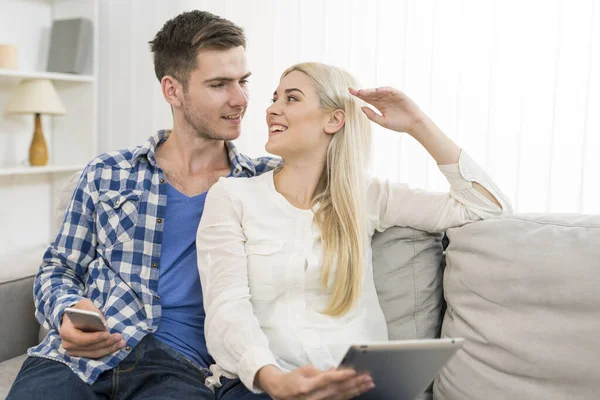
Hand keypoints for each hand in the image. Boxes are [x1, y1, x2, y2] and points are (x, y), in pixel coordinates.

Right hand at [59, 298, 124, 357]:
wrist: (75, 318)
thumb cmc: (80, 310)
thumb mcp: (84, 304)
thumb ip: (91, 310)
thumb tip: (102, 322)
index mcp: (66, 331)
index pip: (80, 338)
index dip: (94, 338)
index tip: (107, 334)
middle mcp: (68, 344)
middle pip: (89, 347)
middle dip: (106, 343)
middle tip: (118, 337)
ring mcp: (74, 351)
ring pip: (94, 353)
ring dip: (109, 348)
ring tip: (121, 342)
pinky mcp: (82, 354)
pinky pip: (96, 354)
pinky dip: (108, 350)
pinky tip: (118, 345)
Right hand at [257, 365, 374, 399]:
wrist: (281, 392)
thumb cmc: (292, 379)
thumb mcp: (304, 370)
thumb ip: (321, 372)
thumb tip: (336, 370)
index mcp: (306, 387)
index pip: (326, 380)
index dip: (340, 375)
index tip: (353, 371)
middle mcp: (312, 398)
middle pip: (337, 390)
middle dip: (354, 384)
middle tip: (367, 378)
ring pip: (340, 397)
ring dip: (355, 390)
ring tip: (367, 384)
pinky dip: (349, 395)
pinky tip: (358, 391)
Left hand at [349, 87, 427, 136]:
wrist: (413, 125)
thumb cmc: (399, 125)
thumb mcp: (383, 121)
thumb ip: (372, 115)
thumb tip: (361, 108)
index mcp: (379, 106)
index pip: (367, 99)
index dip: (359, 95)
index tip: (350, 92)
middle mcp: (384, 100)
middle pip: (371, 94)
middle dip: (362, 92)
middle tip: (352, 90)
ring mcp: (391, 96)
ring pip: (379, 92)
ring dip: (370, 91)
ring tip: (361, 92)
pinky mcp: (399, 94)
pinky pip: (390, 90)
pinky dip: (384, 90)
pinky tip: (377, 91)